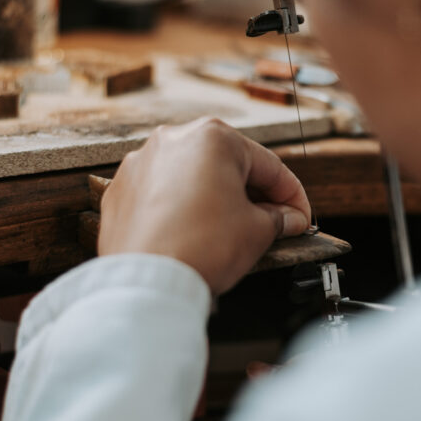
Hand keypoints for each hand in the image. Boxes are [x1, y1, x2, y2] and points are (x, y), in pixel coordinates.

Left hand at [98, 118, 311, 294]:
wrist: (147, 283)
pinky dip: (181, 209)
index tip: (299, 216)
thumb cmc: (200, 249)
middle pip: (228, 166)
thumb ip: (278, 218)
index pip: (268, 166)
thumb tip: (287, 218)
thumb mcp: (257, 231)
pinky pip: (162, 193)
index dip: (292, 196)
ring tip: (232, 231)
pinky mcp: (121, 189)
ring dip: (216, 199)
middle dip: (253, 195)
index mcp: (213, 138)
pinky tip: (194, 233)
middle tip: (273, 224)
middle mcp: (173, 139)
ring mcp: (142, 163)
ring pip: (192, 177)